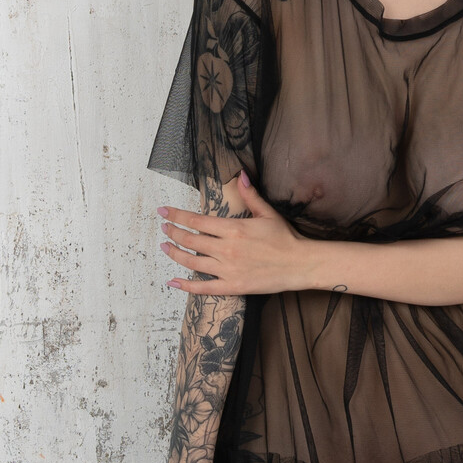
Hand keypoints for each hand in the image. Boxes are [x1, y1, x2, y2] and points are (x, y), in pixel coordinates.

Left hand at [158, 170, 319, 294]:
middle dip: (172, 232)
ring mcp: (227, 269)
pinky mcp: (232, 285)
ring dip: (174, 254)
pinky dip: (186, 285)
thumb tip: (241, 175)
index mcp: (233, 228)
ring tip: (164, 247)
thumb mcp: (267, 213)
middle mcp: (226, 248)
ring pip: (192, 262)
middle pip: (190, 240)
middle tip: (163, 228)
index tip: (164, 212)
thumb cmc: (285, 238)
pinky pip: (203, 287)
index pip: (196, 221)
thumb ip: (250, 195)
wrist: (299, 264)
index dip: (177, 215)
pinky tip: (173, 281)